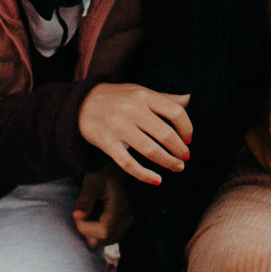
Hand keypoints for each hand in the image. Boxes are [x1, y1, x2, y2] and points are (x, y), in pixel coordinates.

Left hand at [71, 167, 131, 248]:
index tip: (78, 213)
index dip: (85, 227)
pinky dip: (98, 233)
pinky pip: (106, 240)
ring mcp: (127, 226)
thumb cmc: (101, 178)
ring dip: (92, 232)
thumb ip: (85, 198)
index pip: (103, 232)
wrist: (115, 177)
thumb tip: (77, 215)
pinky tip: (97, 219)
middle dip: (87, 231)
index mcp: (120, 208)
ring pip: (103, 242)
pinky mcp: (123, 229)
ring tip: (91, 215)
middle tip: (84, 213)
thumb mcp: (91, 183)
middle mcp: (127, 219)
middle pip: (101, 241)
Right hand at [79, 81, 193, 185]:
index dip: (187, 127)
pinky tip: (157, 180)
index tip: (188, 138)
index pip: (175, 112)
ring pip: (150, 150)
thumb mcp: (139, 92)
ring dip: (169, 162)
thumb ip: (164, 97)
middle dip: (180, 149)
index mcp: (143, 95)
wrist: (80, 104)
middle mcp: (132, 110)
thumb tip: (189, 99)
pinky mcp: (107, 143)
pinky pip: (128, 164)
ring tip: (178, 167)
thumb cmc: (116, 98)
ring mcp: (119, 127)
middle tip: (186, 156)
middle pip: (165, 134)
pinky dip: (144, 174)